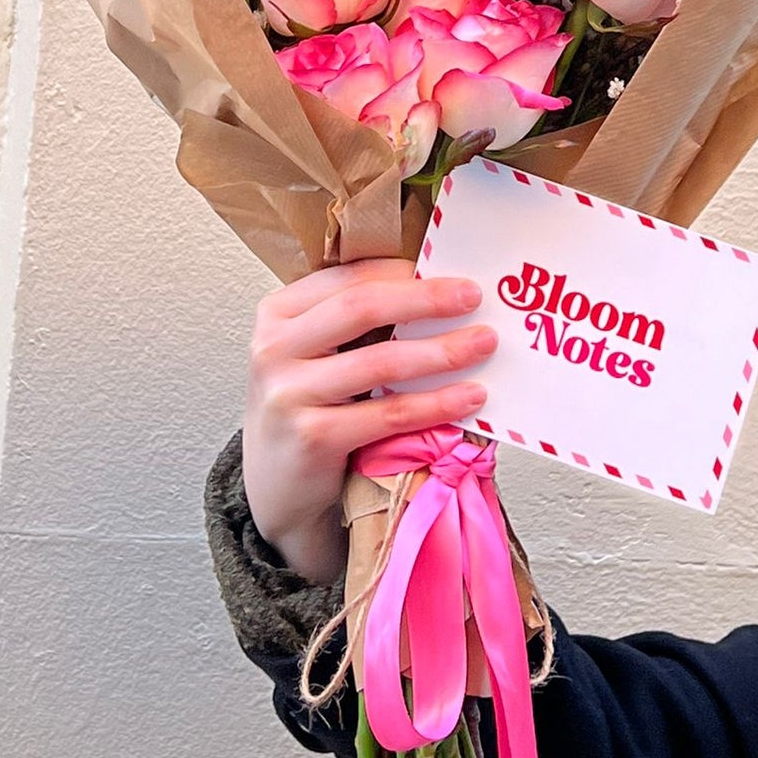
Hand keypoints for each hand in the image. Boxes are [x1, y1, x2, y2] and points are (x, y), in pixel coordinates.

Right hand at [241, 257, 494, 585]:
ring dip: (441, 351)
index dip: (402, 271)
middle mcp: (274, 347)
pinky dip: (435, 403)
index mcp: (277, 313)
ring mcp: (290, 393)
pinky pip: (388, 413)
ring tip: (482, 344)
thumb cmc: (307, 409)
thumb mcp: (313, 354)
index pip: (347, 277)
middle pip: (361, 307)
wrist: (277, 486)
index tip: (449, 271)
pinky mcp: (313, 436)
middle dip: (425, 299)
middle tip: (473, 296)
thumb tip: (434, 289)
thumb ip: (353, 322)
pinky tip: (469, 397)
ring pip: (380, 361)